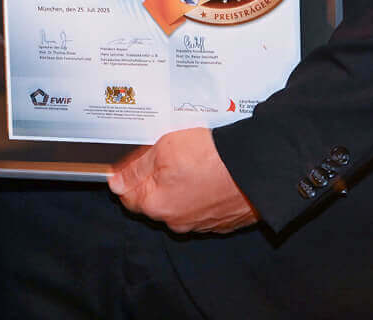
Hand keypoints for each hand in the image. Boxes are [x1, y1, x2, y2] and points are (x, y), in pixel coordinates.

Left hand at [107, 127, 257, 233]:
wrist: (256, 167)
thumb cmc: (213, 158)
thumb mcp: (164, 149)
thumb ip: (136, 167)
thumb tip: (116, 181)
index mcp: (157, 205)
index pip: (128, 195)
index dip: (129, 175)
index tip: (135, 161)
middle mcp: (177, 221)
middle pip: (154, 201)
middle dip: (156, 180)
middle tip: (168, 155)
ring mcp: (201, 224)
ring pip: (180, 205)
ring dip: (181, 187)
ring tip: (194, 162)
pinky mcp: (222, 222)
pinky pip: (203, 208)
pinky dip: (203, 194)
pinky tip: (210, 175)